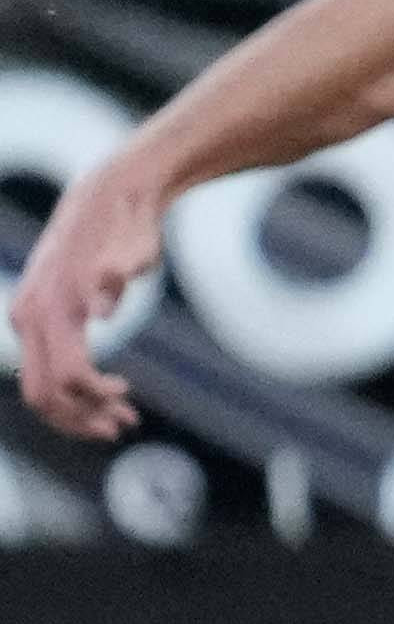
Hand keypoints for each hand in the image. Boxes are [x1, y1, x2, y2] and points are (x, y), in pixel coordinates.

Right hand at [11, 158, 157, 436]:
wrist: (109, 197)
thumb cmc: (128, 228)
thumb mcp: (134, 250)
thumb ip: (118, 276)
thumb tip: (101, 308)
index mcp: (51, 309)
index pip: (68, 378)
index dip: (97, 398)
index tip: (129, 399)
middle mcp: (30, 317)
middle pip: (42, 394)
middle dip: (80, 419)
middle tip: (123, 426)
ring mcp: (29, 317)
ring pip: (40, 386)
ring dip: (77, 411)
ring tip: (121, 419)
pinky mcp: (38, 316)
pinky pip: (45, 365)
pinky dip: (73, 389)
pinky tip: (108, 392)